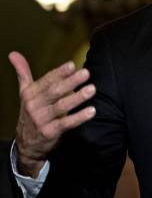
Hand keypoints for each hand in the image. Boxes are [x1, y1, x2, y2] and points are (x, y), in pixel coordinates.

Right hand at [9, 51, 95, 177]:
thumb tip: (13, 53)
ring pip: (61, 107)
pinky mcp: (50, 132)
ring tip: (92, 89)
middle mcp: (34, 105)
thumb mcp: (25, 92)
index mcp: (30, 93)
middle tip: (86, 73)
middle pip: (55, 91)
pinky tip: (92, 111)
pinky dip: (79, 117)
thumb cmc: (32, 111)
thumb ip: (23, 73)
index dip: (59, 72)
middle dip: (71, 82)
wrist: (26, 143)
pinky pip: (66, 124)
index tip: (72, 65)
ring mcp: (42, 119)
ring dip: (77, 97)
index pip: (47, 80)